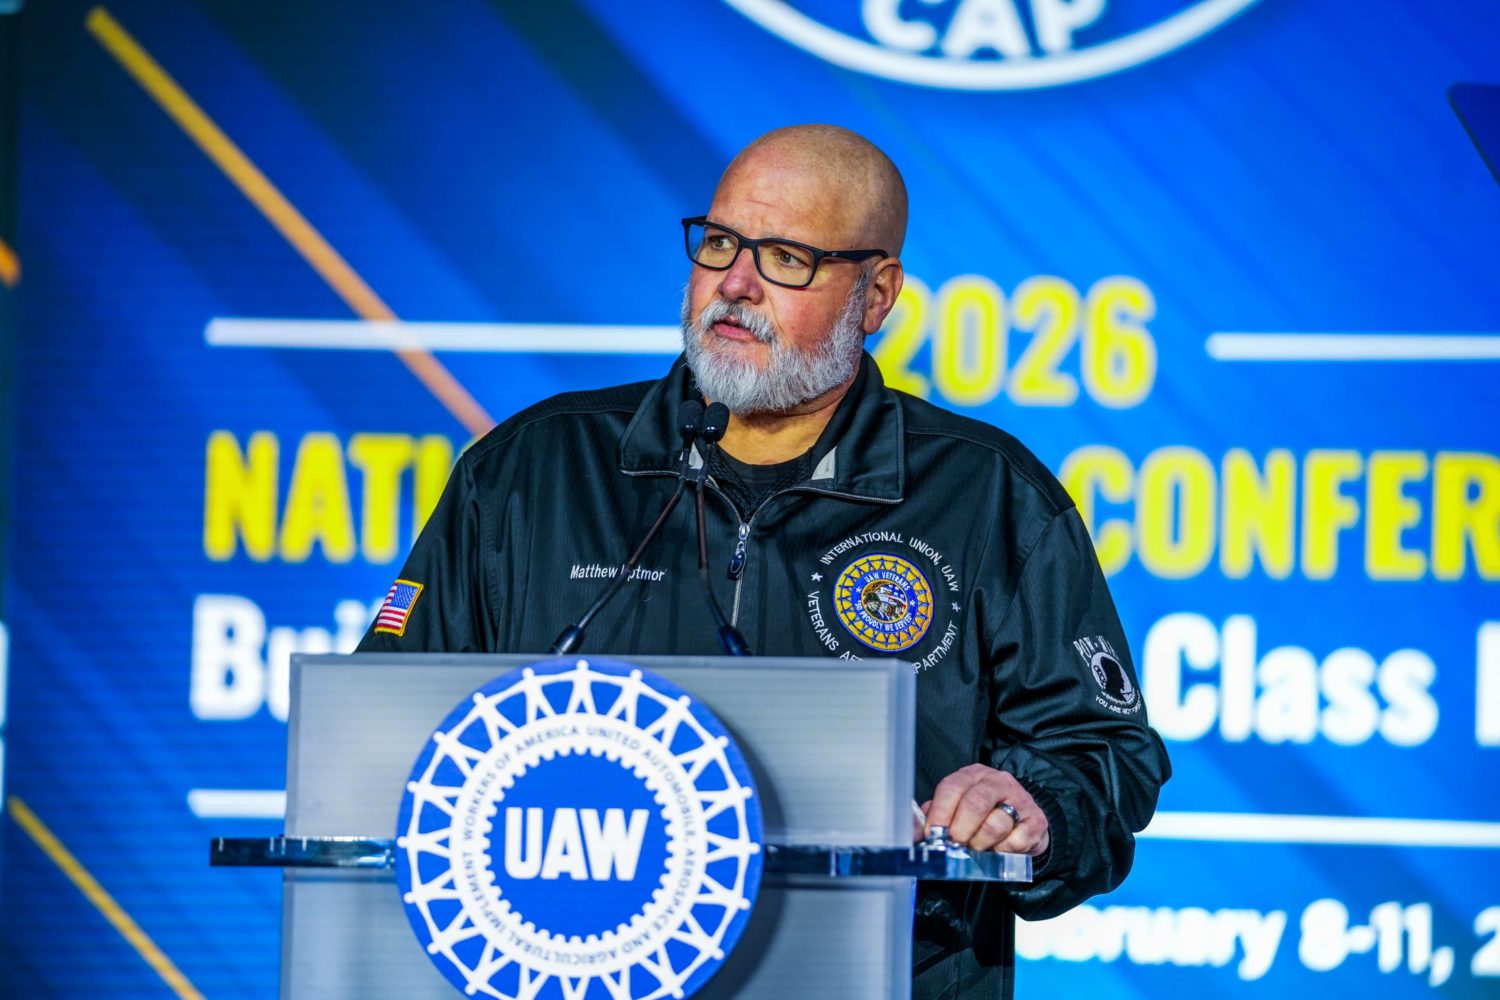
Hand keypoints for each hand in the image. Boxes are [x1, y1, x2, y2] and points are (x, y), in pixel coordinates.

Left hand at [921, 763, 1049, 855]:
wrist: (1024, 823)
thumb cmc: (984, 817)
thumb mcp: (957, 810)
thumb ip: (934, 817)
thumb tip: (913, 833)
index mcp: (973, 775)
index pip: (952, 787)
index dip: (939, 813)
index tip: (932, 834)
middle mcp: (997, 782)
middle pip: (974, 803)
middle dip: (960, 830)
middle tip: (955, 845)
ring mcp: (1020, 799)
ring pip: (995, 825)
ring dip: (981, 844)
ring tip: (977, 848)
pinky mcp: (1036, 821)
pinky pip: (1016, 841)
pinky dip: (1003, 851)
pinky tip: (1000, 848)